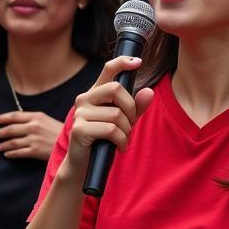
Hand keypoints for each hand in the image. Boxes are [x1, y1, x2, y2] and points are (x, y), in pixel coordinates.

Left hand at [0, 110, 62, 160]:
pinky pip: (19, 153)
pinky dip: (10, 154)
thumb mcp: (47, 120)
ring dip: (3, 144)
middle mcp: (34, 126)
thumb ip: (33, 120)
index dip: (2, 118)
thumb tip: (17, 122)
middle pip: (11, 129)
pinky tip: (6, 154)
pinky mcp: (35, 151)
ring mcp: (34, 139)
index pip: (15, 116)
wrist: (71, 142)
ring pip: (12, 142)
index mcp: (37, 116)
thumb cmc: (59, 131)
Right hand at [60, 55, 154, 180]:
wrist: (85, 166)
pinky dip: (121, 141)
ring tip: (122, 140)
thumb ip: (136, 107)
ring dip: (126, 131)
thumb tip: (149, 91)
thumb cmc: (104, 141)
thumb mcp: (124, 122)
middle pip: (116, 89)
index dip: (122, 62)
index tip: (137, 62)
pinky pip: (111, 130)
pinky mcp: (79, 129)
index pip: (108, 69)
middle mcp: (84, 99)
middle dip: (131, 109)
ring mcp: (80, 113)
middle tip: (130, 125)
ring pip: (116, 114)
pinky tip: (119, 147)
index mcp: (95, 93)